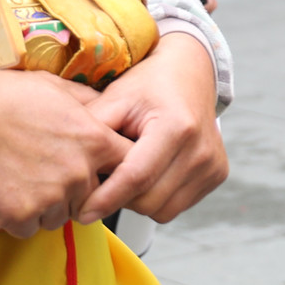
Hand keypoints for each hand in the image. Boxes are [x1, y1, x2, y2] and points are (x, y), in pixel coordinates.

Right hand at [0, 61, 131, 238]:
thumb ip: (91, 105)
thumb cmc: (8, 98)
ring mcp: (49, 198)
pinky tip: (6, 191)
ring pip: (59, 217)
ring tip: (23, 177)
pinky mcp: (18, 216)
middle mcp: (78, 174)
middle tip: (47, 171)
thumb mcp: (59, 89)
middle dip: (74, 190)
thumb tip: (112, 111)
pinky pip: (28, 227)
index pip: (128, 169)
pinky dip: (18, 216)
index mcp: (94, 141)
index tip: (103, 172)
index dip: (115, 173)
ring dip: (45, 205)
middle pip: (90, 199)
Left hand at [77, 33, 228, 223]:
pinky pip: (177, 206)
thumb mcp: (116, 99)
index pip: (136, 177)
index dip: (106, 198)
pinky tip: (149, 174)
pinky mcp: (218, 174)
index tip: (82, 212)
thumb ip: (92, 133)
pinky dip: (158, 198)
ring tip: (127, 173)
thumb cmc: (148, 85)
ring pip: (163, 210)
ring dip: (139, 201)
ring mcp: (212, 164)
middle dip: (120, 198)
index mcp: (177, 127)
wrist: (190, 72)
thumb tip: (66, 171)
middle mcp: (201, 149)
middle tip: (103, 181)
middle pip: (149, 200)